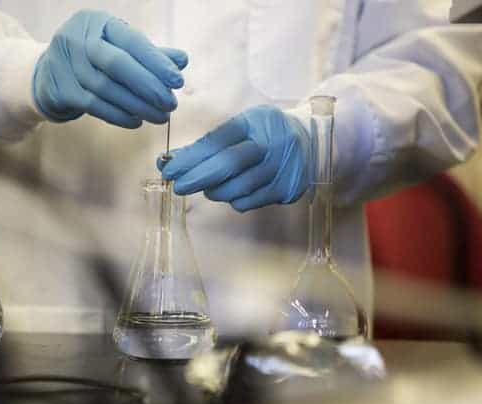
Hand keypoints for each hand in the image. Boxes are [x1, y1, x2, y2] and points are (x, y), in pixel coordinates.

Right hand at [33, 10, 187, 127]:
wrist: (47, 74)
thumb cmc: (92, 59)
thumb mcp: (120, 48)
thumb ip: (150, 54)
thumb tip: (182, 60)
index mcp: (98, 22)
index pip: (132, 41)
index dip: (156, 62)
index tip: (178, 81)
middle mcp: (78, 38)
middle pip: (117, 64)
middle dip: (148, 86)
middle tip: (171, 104)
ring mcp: (65, 63)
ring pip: (106, 88)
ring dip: (137, 106)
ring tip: (159, 117)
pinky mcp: (60, 89)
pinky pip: (94, 105)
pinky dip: (118, 115)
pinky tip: (136, 121)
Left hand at [158, 105, 310, 211]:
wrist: (312, 140)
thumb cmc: (265, 133)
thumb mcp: (241, 127)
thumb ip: (208, 143)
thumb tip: (170, 161)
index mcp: (256, 122)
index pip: (218, 141)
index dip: (191, 157)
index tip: (169, 169)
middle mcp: (272, 144)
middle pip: (228, 165)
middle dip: (197, 178)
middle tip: (178, 186)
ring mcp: (282, 169)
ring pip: (236, 189)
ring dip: (214, 191)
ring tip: (208, 187)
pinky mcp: (287, 190)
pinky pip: (249, 202)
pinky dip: (233, 199)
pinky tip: (233, 191)